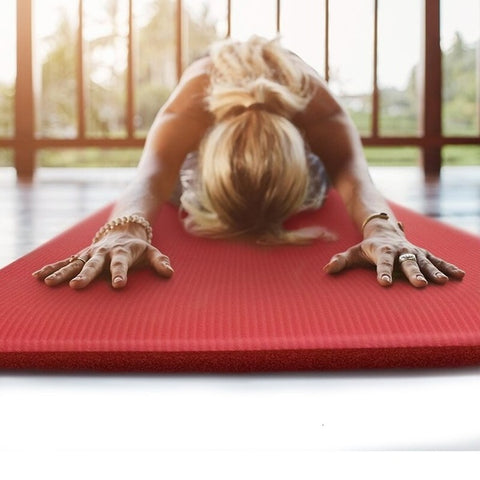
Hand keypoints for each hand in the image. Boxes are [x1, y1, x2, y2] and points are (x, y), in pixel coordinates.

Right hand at [32, 231, 173, 288]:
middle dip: (86, 274)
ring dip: (62, 272)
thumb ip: (160, 261)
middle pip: (94, 264)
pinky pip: (64, 262)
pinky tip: (38, 277)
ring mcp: (90, 253)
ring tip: (50, 283)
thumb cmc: (138, 247)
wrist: (123, 229)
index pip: (122, 264)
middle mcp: (103, 252)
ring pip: (74, 263)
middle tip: (77, 286)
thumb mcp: (152, 251)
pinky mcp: (80, 256)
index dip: (121, 273)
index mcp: (122, 252)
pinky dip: (52, 268)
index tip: (119, 285)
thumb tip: (170, 272)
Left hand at [323, 231, 464, 287]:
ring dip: (433, 271)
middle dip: (412, 272)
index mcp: (381, 250)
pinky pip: (437, 260)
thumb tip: (326, 270)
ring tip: (442, 282)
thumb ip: (341, 260)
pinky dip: (448, 267)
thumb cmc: (366, 246)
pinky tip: (459, 276)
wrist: (385, 230)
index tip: (384, 283)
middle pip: (406, 262)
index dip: (382, 272)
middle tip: (419, 285)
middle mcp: (400, 250)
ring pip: (424, 261)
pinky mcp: (423, 253)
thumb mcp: (352, 252)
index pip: (381, 262)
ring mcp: (413, 251)